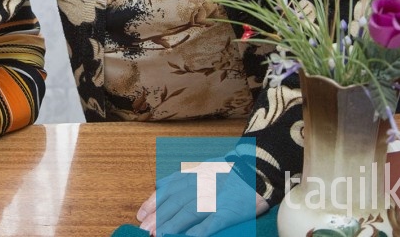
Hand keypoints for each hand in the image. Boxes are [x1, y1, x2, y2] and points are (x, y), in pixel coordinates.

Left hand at [136, 159, 268, 235]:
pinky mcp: (228, 211)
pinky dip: (198, 231)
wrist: (259, 171)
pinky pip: (210, 222)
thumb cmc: (230, 172)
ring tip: (157, 234)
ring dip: (171, 225)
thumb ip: (181, 177)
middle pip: (175, 202)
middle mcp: (201, 185)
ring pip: (188, 212)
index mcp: (194, 175)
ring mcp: (214, 198)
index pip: (168, 190)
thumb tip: (159, 185)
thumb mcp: (202, 168)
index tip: (140, 215)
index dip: (153, 203)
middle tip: (144, 229)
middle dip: (157, 217)